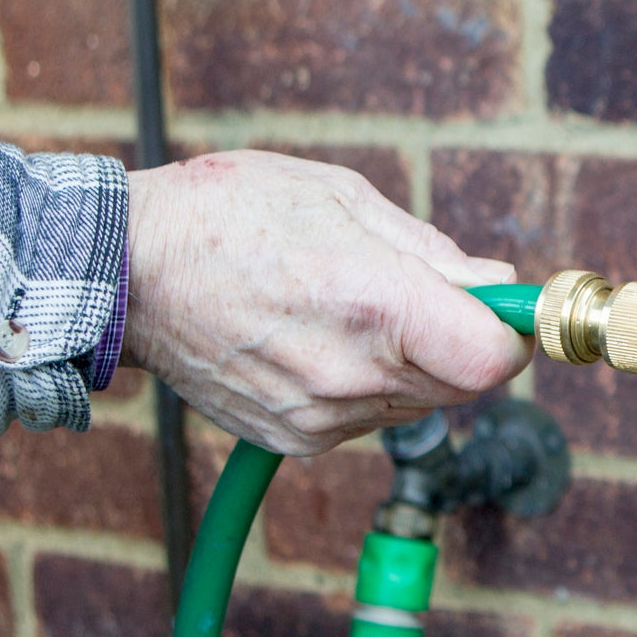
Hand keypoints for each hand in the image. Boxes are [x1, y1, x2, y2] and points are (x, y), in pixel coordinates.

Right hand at [124, 151, 532, 455]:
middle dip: (463, 341)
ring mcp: (322, 415)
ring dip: (414, 363)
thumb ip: (433, 253)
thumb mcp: (344, 199)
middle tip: (424, 295)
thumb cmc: (230, 215)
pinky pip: (369, 417)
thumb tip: (496, 286)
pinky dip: (367, 383)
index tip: (504, 310)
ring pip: (419, 402)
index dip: (512, 334)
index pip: (494, 358)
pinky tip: (320, 339)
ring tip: (352, 309)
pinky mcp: (296, 438)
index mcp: (376, 305)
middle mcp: (353, 374)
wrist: (124, 271)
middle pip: (465, 384)